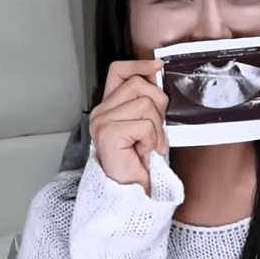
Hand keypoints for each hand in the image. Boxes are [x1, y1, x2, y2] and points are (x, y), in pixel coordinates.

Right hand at [88, 60, 168, 195]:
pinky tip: (145, 153)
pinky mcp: (108, 134)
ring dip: (156, 128)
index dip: (139, 65)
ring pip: (145, 105)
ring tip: (149, 145)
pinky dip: (152, 140)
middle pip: (138, 84)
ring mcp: (101, 123)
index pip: (118, 71)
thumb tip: (160, 79)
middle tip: (156, 130)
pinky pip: (145, 125)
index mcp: (107, 107)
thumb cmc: (138, 163)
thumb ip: (147, 103)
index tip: (158, 67)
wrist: (130, 193)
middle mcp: (100, 112)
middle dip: (158, 105)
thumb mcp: (145, 126)